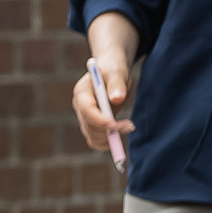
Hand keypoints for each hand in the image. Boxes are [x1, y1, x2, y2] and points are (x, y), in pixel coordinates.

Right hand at [71, 15, 136, 156]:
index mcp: (82, 92)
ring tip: (129, 127)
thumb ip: (116, 84)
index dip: (99, 120)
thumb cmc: (114, 70)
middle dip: (109, 130)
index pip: (86, 110)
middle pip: (88, 126)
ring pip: (92, 136)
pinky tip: (122, 132)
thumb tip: (117, 98)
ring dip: (109, 137)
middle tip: (131, 125)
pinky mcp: (92, 123)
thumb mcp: (117, 72)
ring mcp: (85, 116)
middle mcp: (80, 106)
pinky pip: (96, 140)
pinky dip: (108, 142)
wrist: (111, 72)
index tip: (115, 125)